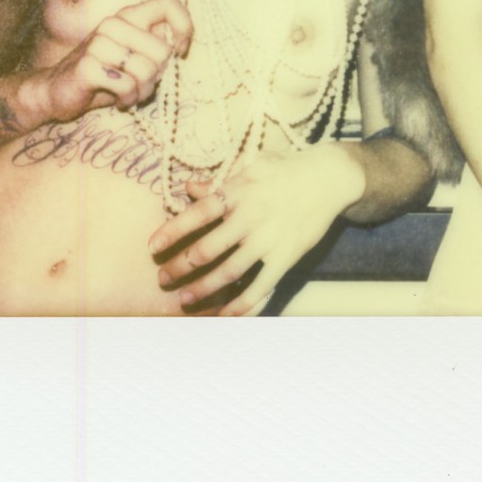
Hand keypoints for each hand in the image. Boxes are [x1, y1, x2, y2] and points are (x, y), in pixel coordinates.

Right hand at [39, 0, 192, 122]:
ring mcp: (98, 43)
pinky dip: (129, 99)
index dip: (184, 27)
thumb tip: (179, 45)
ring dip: (143, 91)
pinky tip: (120, 100)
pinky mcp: (88, 66)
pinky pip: (128, 86)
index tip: (179, 51)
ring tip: (131, 93)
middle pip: (163, 50)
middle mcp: (113, 24)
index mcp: (129, 16)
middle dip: (159, 76)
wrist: (56, 91)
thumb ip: (156, 45)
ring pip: (147, 70)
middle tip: (142, 84)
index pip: (169, 2)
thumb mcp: (134, 57)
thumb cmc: (105, 74)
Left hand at [148, 144, 366, 315]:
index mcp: (238, 191)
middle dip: (179, 267)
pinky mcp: (286, 257)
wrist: (330, 178)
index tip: (152, 247)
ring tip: (185, 300)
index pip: (197, 214)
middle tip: (164, 278)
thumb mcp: (252, 166)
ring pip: (228, 272)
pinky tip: (225, 315)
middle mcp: (250, 217)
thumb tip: (190, 188)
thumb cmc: (286, 169)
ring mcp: (268, 239)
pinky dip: (241, 305)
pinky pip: (260, 287)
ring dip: (202, 289)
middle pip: (206, 249)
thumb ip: (221, 181)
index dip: (172, 232)